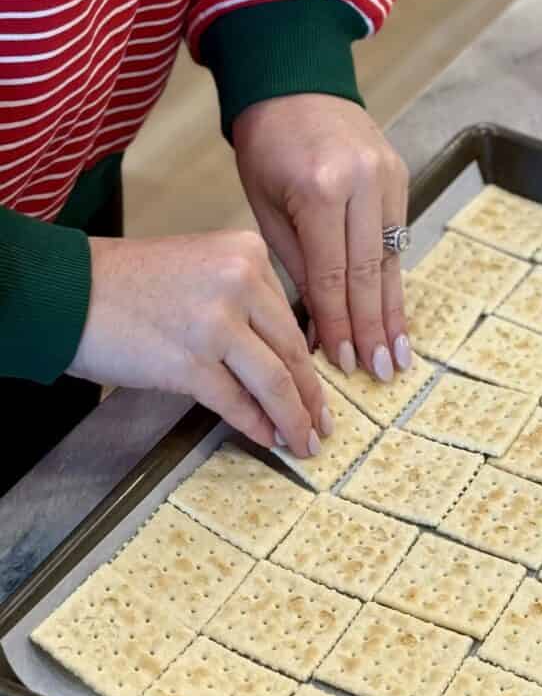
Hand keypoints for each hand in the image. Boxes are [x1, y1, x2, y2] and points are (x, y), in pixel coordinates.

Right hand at [69, 232, 329, 456]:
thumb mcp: (203, 272)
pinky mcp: (191, 362)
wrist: (65, 293)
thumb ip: (247, 305)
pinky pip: (237, 403)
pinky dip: (257, 426)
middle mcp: (239, 282)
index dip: (310, 363)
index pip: (292, 318)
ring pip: (274, 382)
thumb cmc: (130, 285)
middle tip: (321, 425)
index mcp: (247, 253)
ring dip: (292, 419)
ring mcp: (217, 323)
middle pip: (292, 352)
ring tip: (302, 442)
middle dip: (310, 397)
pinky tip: (268, 439)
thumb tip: (286, 364)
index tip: (319, 388)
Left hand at [233, 94, 409, 381]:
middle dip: (373, 329)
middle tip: (379, 372)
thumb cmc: (268, 149)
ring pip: (391, 262)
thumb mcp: (266, 208)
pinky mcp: (402, 177)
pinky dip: (396, 282)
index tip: (343, 362)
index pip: (332, 274)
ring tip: (399, 356)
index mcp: (320, 190)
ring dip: (394, 314)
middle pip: (369, 274)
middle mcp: (362, 184)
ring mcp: (388, 178)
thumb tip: (320, 327)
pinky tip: (400, 316)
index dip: (339, 323)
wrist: (295, 84)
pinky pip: (399, 241)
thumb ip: (297, 265)